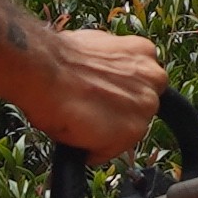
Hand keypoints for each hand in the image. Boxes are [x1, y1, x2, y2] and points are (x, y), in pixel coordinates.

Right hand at [14, 26, 169, 159]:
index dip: (118, 94)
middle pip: (138, 109)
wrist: (44, 68)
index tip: (102, 97)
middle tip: (87, 111)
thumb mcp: (95, 47)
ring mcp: (145, 106)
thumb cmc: (58, 58)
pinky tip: (75, 133)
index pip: (140, 85)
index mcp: (144, 53)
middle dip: (115, 113)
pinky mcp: (133, 131)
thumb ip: (112, 65)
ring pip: (126, 132)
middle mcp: (153, 78)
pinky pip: (111, 150)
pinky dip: (92, 149)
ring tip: (77, 121)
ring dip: (103, 132)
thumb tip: (104, 74)